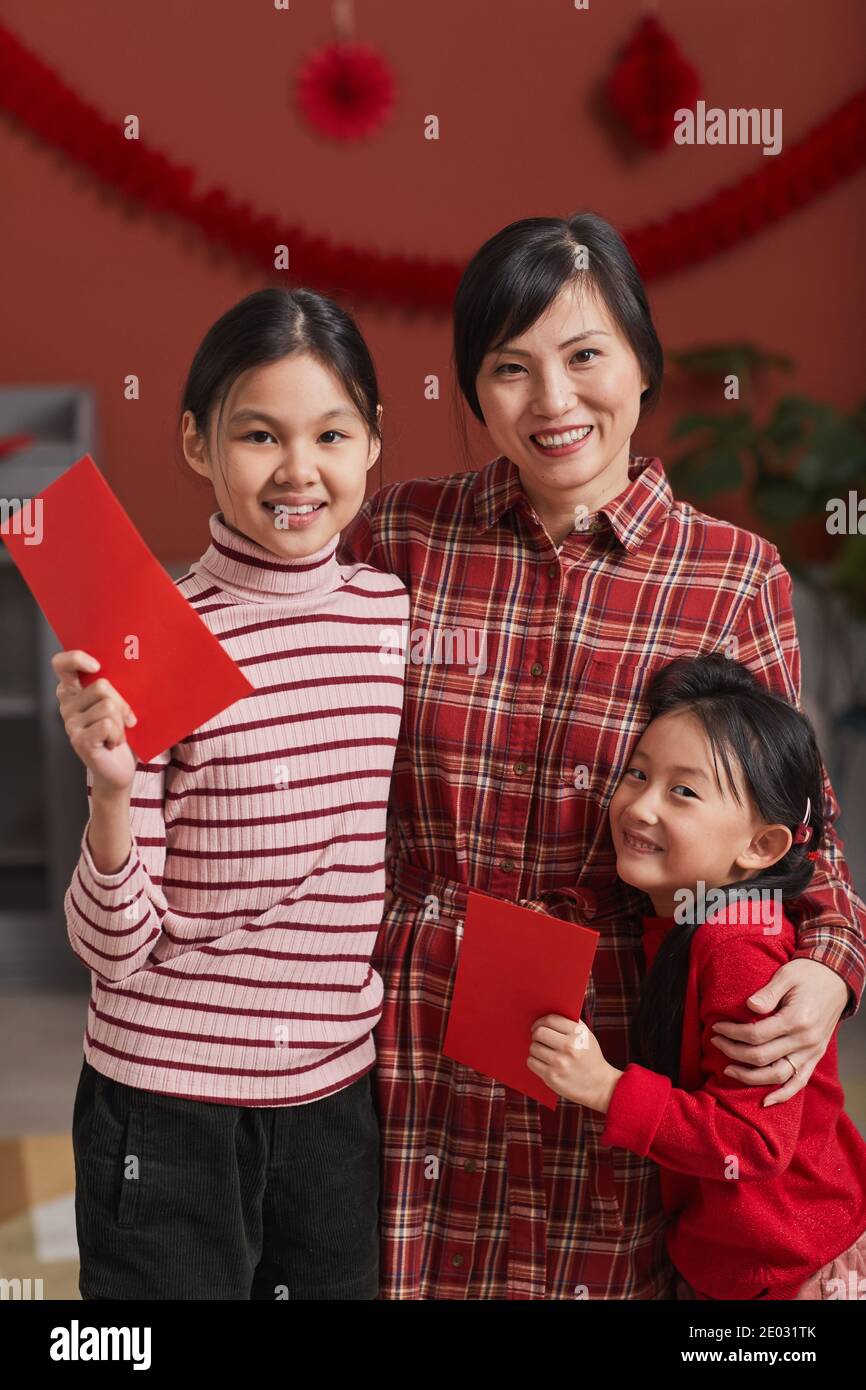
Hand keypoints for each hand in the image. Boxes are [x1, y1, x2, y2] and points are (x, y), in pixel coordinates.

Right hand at [52, 650, 137, 793]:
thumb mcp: (117, 705)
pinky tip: (112, 743)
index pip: (62, 664)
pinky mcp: (79, 741)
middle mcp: (67, 705)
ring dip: (122, 722)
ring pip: (109, 706)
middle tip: (124, 719)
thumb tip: (130, 669)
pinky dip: (118, 734)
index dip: (77, 659)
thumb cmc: (120, 732)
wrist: (119, 769)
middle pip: (102, 686)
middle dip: (122, 702)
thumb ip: (113, 688)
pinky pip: (108, 725)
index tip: (96, 666)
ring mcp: (71, 724)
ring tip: (117, 734)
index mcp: (73, 691)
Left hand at [527, 1014, 621, 1111]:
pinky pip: (532, 1062)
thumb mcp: (587, 1036)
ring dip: (536, 1049)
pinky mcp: (552, 1077)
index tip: (537, 1026)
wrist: (600, 1085)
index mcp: (578, 1033)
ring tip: (543, 1052)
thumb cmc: (590, 1058)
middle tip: (539, 1039)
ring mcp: (560, 1063)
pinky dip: (534, 1061)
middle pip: (539, 1033)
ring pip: (534, 1048)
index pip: (551, 1020)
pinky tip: (543, 1063)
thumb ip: (571, 1023)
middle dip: (536, 1035)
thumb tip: (549, 1014)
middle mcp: (569, 1047)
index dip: (540, 1021)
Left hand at [710, 957, 848, 1105]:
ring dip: (750, 1077)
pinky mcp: (815, 1057)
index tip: (717, 1027)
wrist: (836, 980)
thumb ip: (768, 992)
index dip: (732, 1033)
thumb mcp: (787, 975)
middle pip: (762, 1057)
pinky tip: (765, 1101)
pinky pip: (799, 1082)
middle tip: (716, 1042)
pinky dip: (782, 1094)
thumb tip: (749, 1006)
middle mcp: (806, 1041)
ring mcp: (811, 1052)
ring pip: (777, 1075)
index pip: (756, 1034)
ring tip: (728, 1069)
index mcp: (797, 1019)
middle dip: (733, 1052)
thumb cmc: (808, 974)